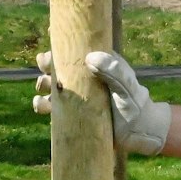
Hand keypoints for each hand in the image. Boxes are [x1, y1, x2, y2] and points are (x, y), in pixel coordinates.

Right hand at [33, 50, 171, 155]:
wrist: (138, 134)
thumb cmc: (135, 105)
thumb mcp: (126, 86)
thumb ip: (113, 71)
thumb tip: (90, 58)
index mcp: (94, 65)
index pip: (73, 50)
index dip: (59, 46)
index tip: (50, 45)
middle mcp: (81, 79)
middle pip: (56, 67)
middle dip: (46, 65)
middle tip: (46, 70)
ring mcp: (75, 97)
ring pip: (49, 87)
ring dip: (42, 85)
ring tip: (44, 89)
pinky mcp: (70, 115)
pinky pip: (50, 109)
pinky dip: (42, 106)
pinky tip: (43, 107)